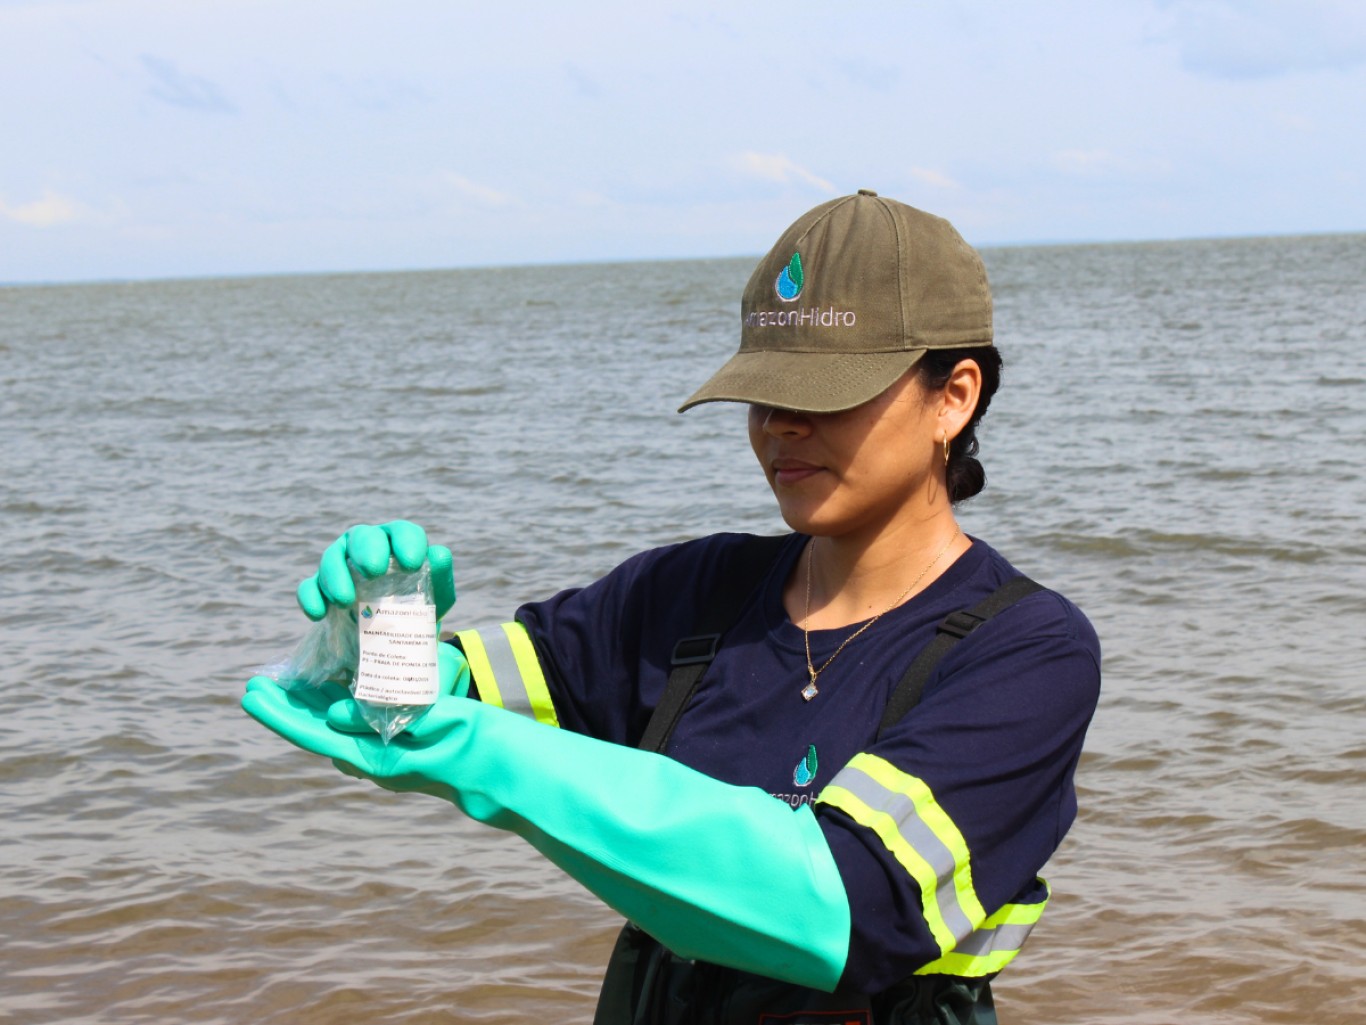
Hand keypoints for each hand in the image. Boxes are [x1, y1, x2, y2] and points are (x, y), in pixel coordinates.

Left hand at [243, 643, 470, 781]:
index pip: (315, 735)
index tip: (250, 694)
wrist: (509, 774)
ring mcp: (387, 756)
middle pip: (317, 733)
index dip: (280, 715)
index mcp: (378, 759)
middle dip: (286, 708)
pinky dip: (337, 707)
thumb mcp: (437, 724)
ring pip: (334, 730)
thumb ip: (388, 716)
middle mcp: (375, 761)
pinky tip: (338, 689)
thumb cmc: (477, 747)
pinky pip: (357, 727)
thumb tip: (336, 713)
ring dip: (308, 707)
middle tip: (258, 683)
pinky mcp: (402, 747)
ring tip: (288, 682)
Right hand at [295, 520, 455, 621]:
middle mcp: (368, 545)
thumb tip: (439, 554)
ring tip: (346, 601)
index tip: (411, 564)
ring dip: (335, 576)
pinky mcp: (321, 588)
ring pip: (331, 557)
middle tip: (374, 571)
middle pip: (361, 536)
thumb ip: (440, 575)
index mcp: (398, 542)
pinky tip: (319, 614)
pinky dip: (311, 598)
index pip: (402, 532)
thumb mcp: (436, 596)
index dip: (407, 543)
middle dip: (366, 550)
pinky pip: (309, 586)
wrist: (394, 636)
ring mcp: (342, 564)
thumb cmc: (419, 606)